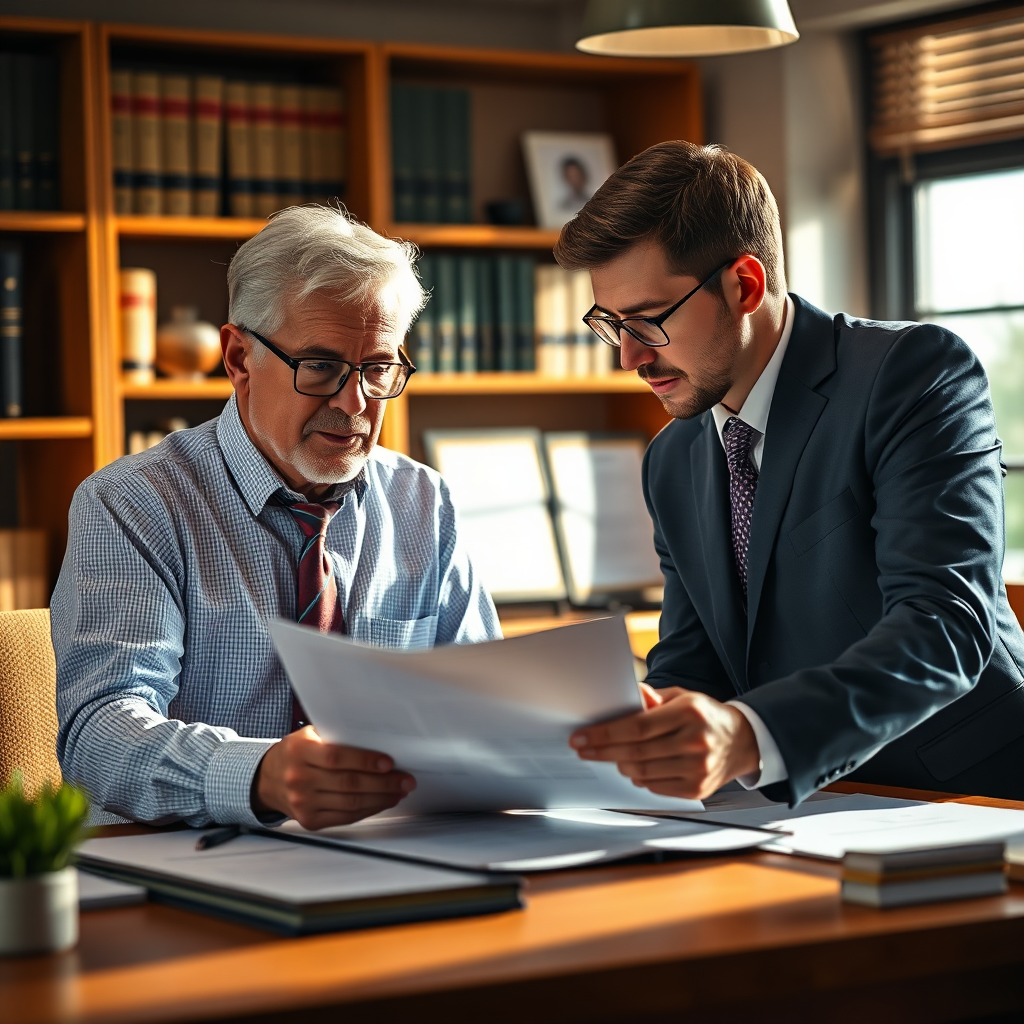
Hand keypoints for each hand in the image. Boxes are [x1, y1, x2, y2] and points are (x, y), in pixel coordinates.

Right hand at [252, 726, 415, 829]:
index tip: (389, 763)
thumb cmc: (297, 752)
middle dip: (383, 783)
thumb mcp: (310, 735)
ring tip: (399, 791)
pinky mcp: (309, 820)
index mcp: (300, 751)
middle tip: (406, 780)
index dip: (365, 761)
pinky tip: (382, 802)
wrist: (268, 779)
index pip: (336, 757)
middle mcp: (299, 778)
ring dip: (381, 798)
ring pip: (350, 803)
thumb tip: (378, 739)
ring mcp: (303, 803)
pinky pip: (345, 817)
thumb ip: (337, 736)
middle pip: (348, 783)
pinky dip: (368, 810)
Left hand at [569, 685, 760, 800]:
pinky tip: (634, 766)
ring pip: (642, 773)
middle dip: (603, 751)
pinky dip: (639, 778)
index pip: (637, 727)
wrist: (742, 741)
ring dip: (620, 764)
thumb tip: (627, 698)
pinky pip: (655, 787)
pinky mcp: (696, 790)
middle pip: (635, 752)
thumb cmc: (704, 716)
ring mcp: (698, 769)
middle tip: (583, 749)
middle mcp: (695, 742)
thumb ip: (652, 699)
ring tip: (610, 755)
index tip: (582, 737)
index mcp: (689, 713)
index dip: (605, 734)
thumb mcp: (681, 697)